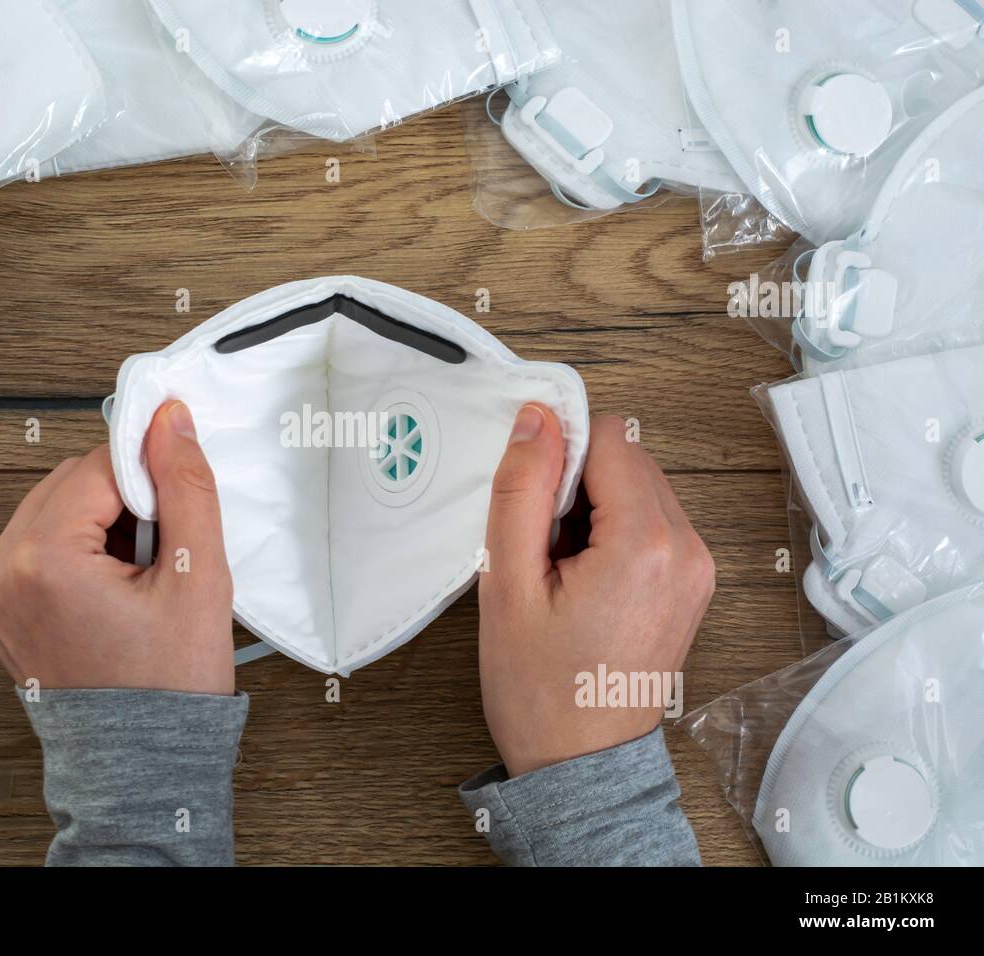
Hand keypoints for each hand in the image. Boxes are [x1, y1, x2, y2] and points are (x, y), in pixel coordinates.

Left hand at [0, 400, 234, 694]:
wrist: (138, 765)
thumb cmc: (166, 686)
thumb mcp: (196, 577)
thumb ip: (185, 487)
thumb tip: (168, 420)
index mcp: (40, 560)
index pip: (99, 466)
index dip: (149, 476)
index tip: (179, 503)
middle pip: (70, 481)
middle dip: (123, 500)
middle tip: (161, 550)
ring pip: (54, 507)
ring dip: (100, 520)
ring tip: (137, 573)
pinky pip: (37, 542)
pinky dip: (77, 547)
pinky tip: (113, 584)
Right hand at [478, 410, 714, 776]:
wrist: (580, 766)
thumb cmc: (542, 693)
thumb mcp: (508, 584)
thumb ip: (521, 490)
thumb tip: (537, 420)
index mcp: (647, 545)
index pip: (610, 436)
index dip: (559, 454)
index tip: (530, 499)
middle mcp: (688, 549)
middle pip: (627, 458)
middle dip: (575, 484)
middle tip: (541, 548)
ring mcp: (697, 568)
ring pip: (638, 486)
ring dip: (592, 508)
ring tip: (561, 570)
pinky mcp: (693, 582)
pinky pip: (651, 521)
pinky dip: (612, 531)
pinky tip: (581, 579)